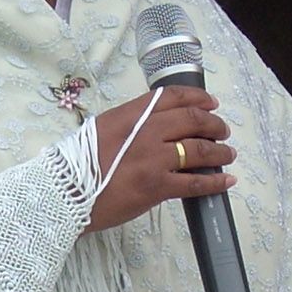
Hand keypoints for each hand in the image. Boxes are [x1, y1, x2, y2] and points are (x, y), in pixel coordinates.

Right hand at [83, 85, 236, 231]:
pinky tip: (226, 181)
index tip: (211, 103)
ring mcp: (153, 159)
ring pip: (199, 150)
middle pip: (193, 120)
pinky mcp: (157, 187)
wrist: (64, 195)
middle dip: (214, 124)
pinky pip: (196, 182)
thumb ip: (129, 124)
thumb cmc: (77, 166)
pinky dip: (215, 181)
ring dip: (220, 151)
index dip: (198, 98)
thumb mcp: (101, 131)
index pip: (172, 97)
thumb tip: (156, 125)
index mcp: (129, 115)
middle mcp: (145, 132)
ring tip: (227, 154)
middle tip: (222, 131)